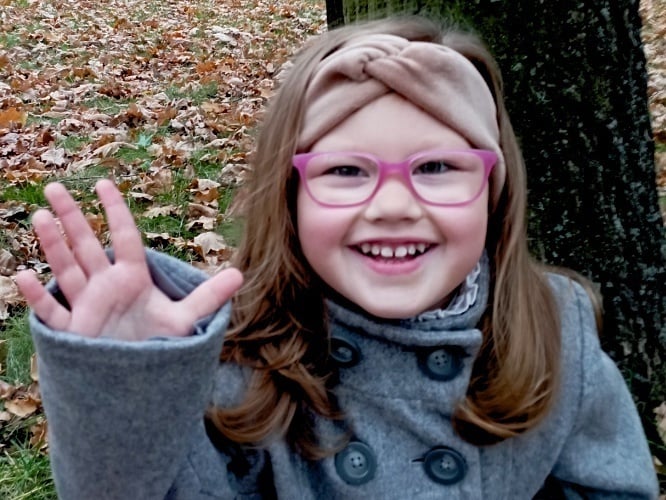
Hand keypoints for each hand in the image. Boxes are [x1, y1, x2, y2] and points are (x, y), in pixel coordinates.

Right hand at [16, 180, 242, 339]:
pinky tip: (22, 274)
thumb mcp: (186, 320)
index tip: (105, 184)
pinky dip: (37, 296)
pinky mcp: (74, 332)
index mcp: (132, 278)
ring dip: (54, 245)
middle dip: (72, 217)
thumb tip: (240, 274)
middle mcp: (106, 286)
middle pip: (87, 245)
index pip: (125, 237)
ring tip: (41, 216)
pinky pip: (52, 312)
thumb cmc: (158, 347)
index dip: (116, 211)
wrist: (139, 381)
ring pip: (66, 270)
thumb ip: (208, 296)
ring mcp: (87, 306)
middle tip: (55, 187)